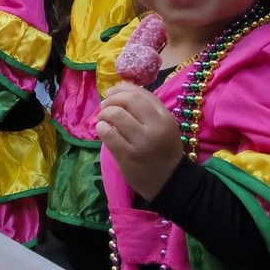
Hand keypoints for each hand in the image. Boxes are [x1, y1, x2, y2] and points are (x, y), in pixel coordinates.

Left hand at [97, 82, 183, 200]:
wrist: (168, 181)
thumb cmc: (163, 150)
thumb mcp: (164, 125)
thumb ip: (148, 109)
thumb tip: (121, 91)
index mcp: (165, 117)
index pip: (141, 93)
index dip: (122, 88)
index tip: (112, 92)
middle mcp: (155, 127)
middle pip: (128, 100)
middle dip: (111, 99)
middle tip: (104, 106)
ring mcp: (141, 142)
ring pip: (116, 114)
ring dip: (104, 113)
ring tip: (102, 119)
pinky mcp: (128, 156)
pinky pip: (108, 134)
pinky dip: (101, 128)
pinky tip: (102, 130)